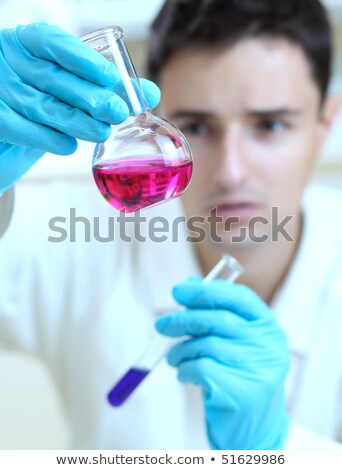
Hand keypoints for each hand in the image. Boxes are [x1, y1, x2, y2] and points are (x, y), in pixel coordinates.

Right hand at [0, 23, 159, 191]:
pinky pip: (24, 130)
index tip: (111, 78)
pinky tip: (70, 146)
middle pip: (53, 79)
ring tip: (102, 131)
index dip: (82, 59)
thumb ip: (108, 86)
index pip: (52, 42)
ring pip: (42, 107)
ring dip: (76, 121)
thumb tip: (150, 93)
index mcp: (28, 43)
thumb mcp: (72, 85)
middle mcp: (10, 62)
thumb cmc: (47, 98)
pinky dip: (49, 139)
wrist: (11, 127)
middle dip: (90, 97)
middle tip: (118, 112)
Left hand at [155, 278, 289, 449]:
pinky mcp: (241, 393)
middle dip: (183, 319)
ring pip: (205, 344)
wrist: (253, 426)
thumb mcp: (235, 341)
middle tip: (161, 325)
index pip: (238, 297)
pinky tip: (186, 375)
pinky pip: (199, 368)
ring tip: (175, 357)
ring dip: (180, 350)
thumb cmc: (238, 374)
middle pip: (218, 319)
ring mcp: (259, 370)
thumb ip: (216, 313)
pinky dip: (184, 369)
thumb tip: (187, 286)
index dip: (206, 291)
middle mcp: (269, 345)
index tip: (179, 290)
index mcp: (269, 327)